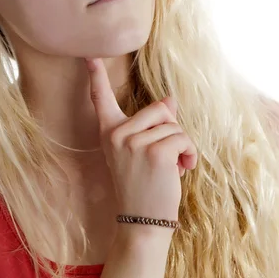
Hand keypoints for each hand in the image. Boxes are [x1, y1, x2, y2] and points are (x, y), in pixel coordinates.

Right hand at [85, 57, 197, 232]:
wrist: (143, 223)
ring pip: (175, 126)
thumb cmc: (145, 185)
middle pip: (160, 108)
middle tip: (168, 154)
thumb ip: (153, 125)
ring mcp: (134, 143)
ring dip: (183, 146)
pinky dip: (190, 154)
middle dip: (173, 128)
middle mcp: (117, 134)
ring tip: (174, 167)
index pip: (100, 98)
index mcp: (109, 132)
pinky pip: (183, 139)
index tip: (88, 55)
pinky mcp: (154, 153)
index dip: (95, 75)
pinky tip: (182, 170)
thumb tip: (171, 99)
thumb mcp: (142, 151)